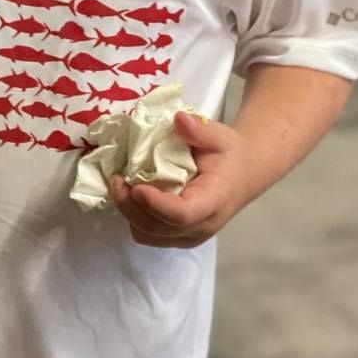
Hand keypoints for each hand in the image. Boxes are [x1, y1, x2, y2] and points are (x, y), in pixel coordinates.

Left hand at [109, 111, 255, 248]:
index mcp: (214, 201)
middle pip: (158, 228)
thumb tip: (178, 119)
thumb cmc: (229, 155)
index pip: (182, 214)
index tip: (135, 186)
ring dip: (129, 212)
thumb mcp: (220, 136)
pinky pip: (148, 235)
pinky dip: (134, 217)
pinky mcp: (177, 237)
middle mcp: (201, 226)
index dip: (155, 204)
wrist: (242, 176)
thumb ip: (200, 130)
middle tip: (116, 179)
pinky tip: (132, 195)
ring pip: (149, 235)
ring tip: (121, 185)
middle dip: (131, 206)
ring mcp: (188, 236)